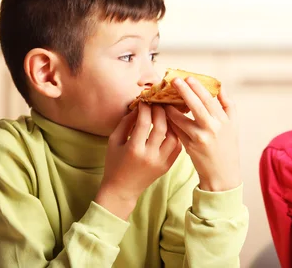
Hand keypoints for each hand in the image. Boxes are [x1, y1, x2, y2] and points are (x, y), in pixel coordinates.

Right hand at [95, 103, 181, 219]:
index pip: (144, 122)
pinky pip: (177, 146)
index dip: (145, 108)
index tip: (144, 101)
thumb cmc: (114, 163)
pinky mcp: (168, 166)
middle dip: (160, 111)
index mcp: (134, 149)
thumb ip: (126, 122)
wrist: (122, 190)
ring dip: (170, 122)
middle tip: (157, 104)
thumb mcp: (114, 141)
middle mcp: (150, 156)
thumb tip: (139, 107)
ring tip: (165, 114)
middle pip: (161, 127)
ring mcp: (161, 162)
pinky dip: (175, 134)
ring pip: (173, 136)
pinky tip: (170, 127)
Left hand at [164, 77, 240, 191]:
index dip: (198, 88)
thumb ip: (227, 105)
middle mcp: (213, 128)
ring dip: (171, 107)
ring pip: (182, 119)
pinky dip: (170, 121)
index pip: (210, 100)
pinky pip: (177, 130)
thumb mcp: (233, 125)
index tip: (189, 77)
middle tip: (174, 80)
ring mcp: (201, 138)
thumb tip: (219, 86)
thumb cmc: (227, 146)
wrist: (222, 173)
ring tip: (163, 98)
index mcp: (224, 120)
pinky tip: (164, 114)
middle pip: (197, 106)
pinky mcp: (190, 147)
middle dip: (184, 91)